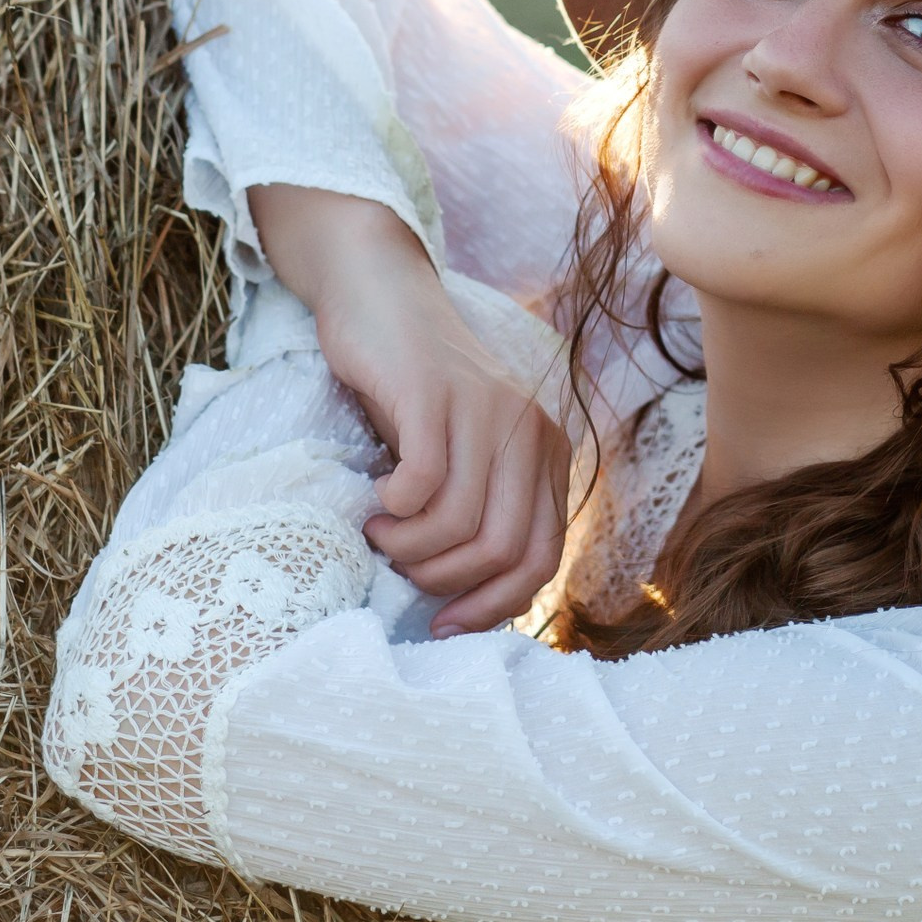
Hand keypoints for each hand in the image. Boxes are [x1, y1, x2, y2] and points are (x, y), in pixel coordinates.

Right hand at [248, 185, 569, 636]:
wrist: (380, 297)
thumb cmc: (412, 393)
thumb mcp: (461, 457)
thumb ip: (478, 512)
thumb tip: (466, 608)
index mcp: (545, 455)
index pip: (543, 560)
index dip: (494, 606)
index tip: (443, 624)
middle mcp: (529, 431)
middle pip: (505, 550)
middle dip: (446, 581)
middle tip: (401, 570)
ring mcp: (486, 409)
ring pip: (463, 523)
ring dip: (410, 548)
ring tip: (380, 533)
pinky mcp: (436, 393)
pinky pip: (424, 481)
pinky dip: (395, 508)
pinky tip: (377, 496)